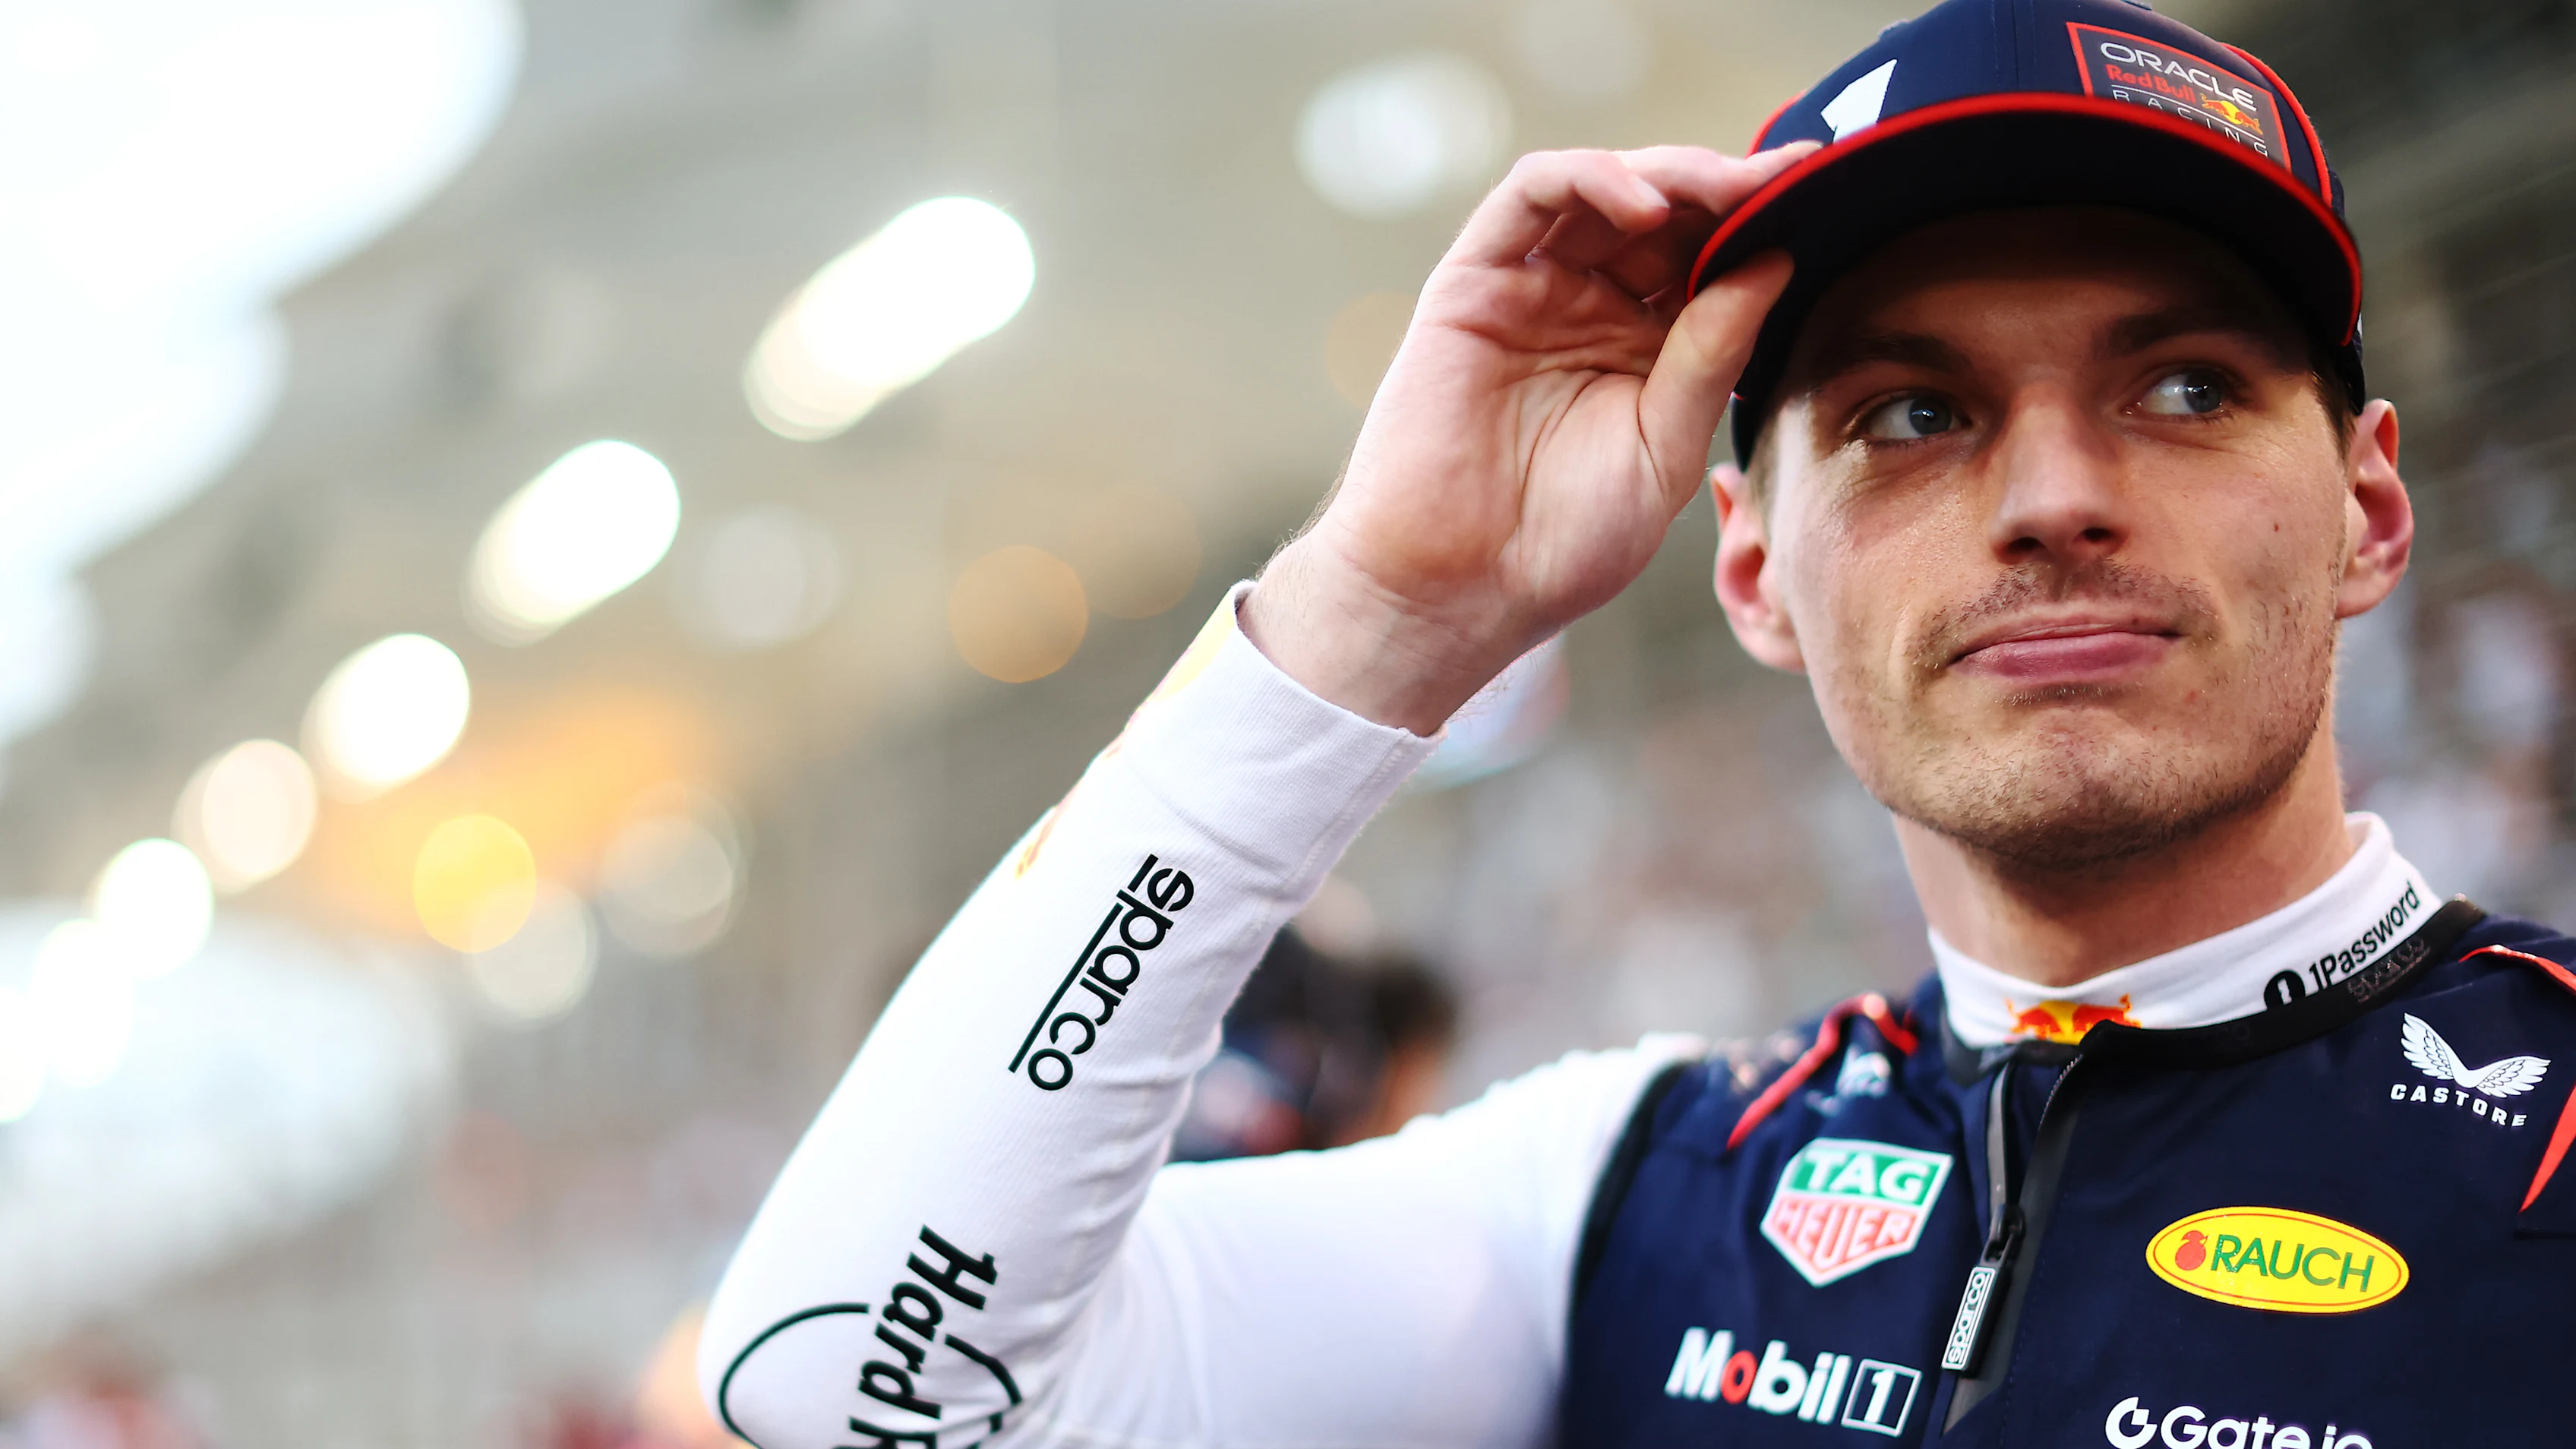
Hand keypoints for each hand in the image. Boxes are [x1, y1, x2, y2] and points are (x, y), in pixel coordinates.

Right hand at [1243, 144, 1810, 734]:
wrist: (1460, 587)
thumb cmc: (1562, 540)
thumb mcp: (1666, 447)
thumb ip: (1713, 354)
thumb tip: (1777, 260)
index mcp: (1645, 349)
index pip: (1709, 260)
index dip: (1761, 223)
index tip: (1823, 191)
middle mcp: (1589, 307)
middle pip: (1664, 213)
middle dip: (1726, 189)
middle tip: (1781, 179)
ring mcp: (1530, 288)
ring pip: (1603, 189)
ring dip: (1671, 174)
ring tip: (1724, 189)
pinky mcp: (1473, 280)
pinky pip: (1530, 196)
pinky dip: (1591, 178)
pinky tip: (1646, 206)